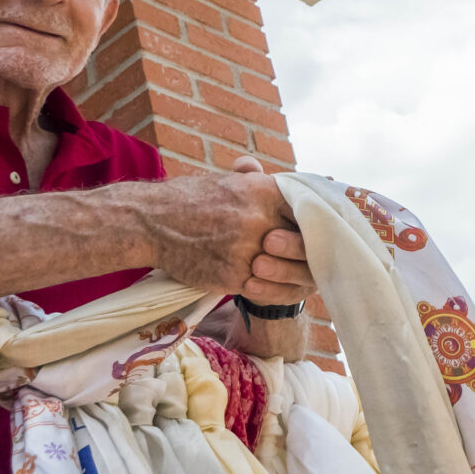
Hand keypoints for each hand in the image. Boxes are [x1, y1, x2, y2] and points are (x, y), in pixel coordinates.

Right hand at [140, 157, 313, 303]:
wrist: (151, 221)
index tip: (323, 234)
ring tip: (298, 277)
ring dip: (295, 277)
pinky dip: (272, 291)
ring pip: (288, 272)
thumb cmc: (191, 199)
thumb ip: (265, 186)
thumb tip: (297, 185)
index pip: (310, 212)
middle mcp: (259, 219)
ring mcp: (247, 250)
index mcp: (264, 191)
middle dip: (311, 255)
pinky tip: (274, 288)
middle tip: (317, 260)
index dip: (319, 226)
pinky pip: (265, 290)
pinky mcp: (233, 276)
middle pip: (306, 245)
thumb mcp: (231, 181)